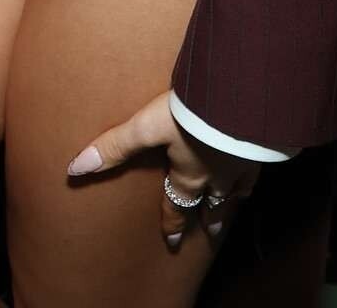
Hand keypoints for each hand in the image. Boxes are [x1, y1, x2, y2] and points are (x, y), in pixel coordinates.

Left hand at [67, 90, 258, 248]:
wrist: (240, 99)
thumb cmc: (191, 114)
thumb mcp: (146, 127)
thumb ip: (115, 146)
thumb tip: (75, 169)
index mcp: (190, 172)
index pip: (178, 201)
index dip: (173, 219)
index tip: (172, 236)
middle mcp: (218, 174)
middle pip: (212, 201)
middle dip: (209, 216)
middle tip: (210, 231)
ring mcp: (242, 160)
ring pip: (237, 186)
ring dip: (233, 198)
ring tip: (234, 204)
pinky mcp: (261, 142)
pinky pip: (259, 163)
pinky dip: (256, 169)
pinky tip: (258, 162)